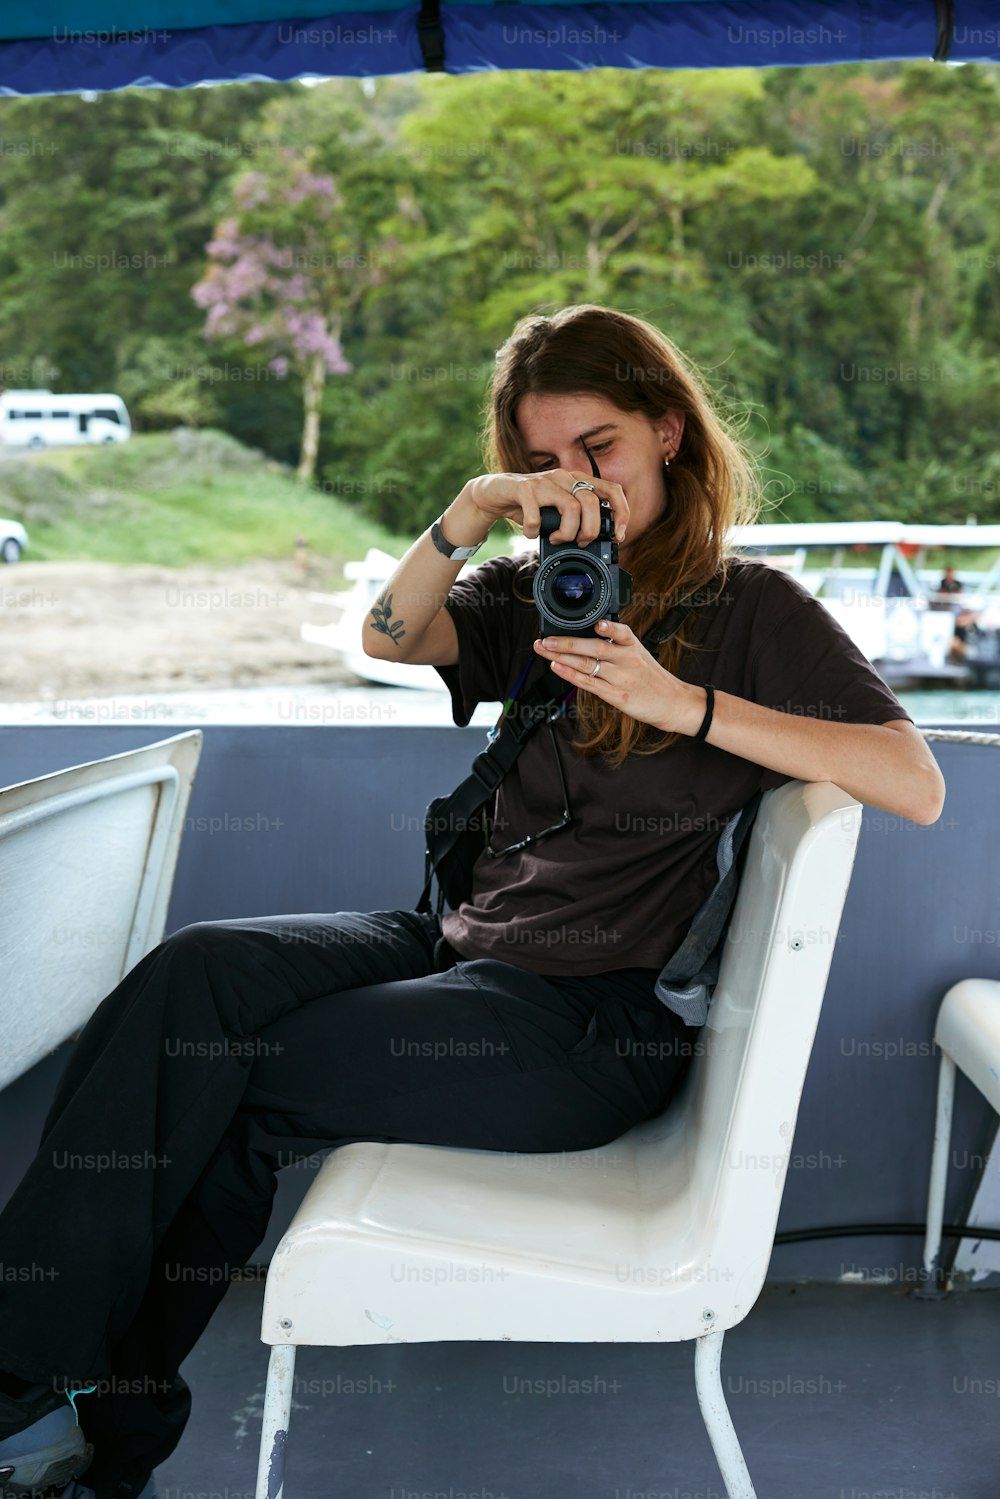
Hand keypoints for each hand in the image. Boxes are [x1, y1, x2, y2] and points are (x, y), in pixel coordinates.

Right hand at [461, 471, 628, 546]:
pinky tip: (531, 533)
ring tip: (556, 539)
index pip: (612, 490)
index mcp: (578, 481)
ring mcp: (544, 481)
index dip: (621, 513)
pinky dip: (534, 531)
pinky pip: (536, 516)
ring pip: (571, 508)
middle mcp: (565, 477)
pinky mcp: (524, 488)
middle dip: (589, 531)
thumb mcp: (557, 511)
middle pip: (592, 503)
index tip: (618, 536)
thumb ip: (575, 520)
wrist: (494, 493)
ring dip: (566, 533)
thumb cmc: (530, 505)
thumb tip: (592, 543)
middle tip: (579, 542)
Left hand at [534, 618, 704, 734]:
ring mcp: (621, 678)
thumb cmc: (652, 678)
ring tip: (544, 649)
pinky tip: (558, 667)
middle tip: (546, 638)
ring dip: (562, 656)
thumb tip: (587, 637)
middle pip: (594, 647)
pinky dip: (571, 674)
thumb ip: (616, 645)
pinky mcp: (616, 695)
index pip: (621, 632)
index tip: (597, 623)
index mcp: (633, 646)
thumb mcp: (639, 654)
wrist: (672, 702)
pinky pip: (589, 683)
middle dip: (567, 642)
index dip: (609, 627)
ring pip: (587, 664)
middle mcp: (627, 660)